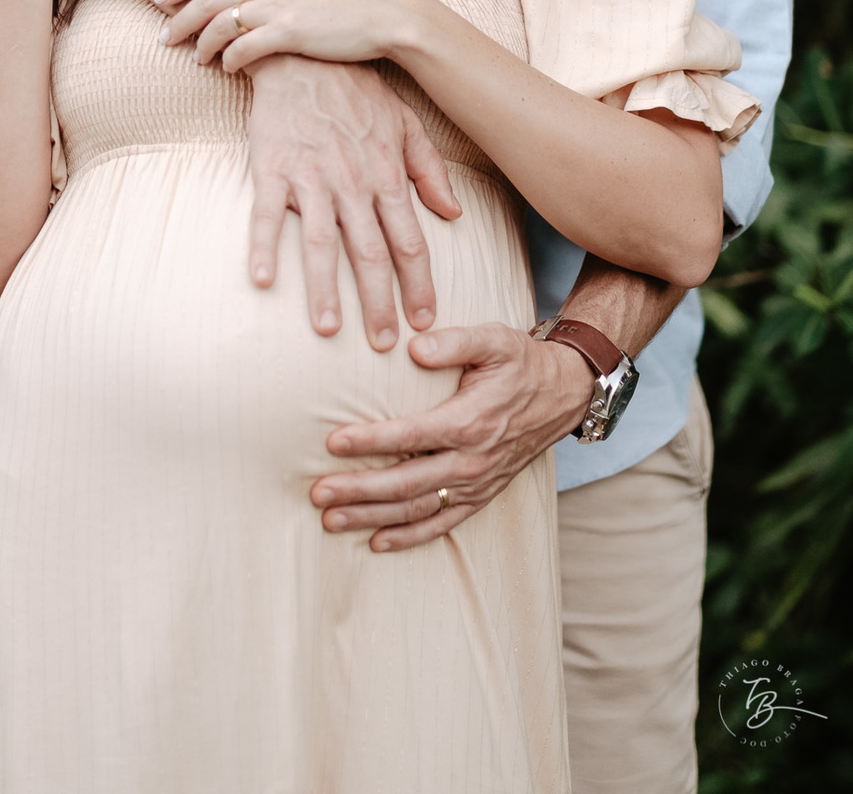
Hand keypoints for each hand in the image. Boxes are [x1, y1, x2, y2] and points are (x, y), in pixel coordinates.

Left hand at [157, 0, 415, 70]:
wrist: (387, 15)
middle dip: (179, 18)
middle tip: (163, 37)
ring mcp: (280, 3)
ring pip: (220, 23)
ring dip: (202, 44)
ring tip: (196, 58)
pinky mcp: (291, 32)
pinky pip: (245, 48)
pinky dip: (231, 60)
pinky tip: (229, 68)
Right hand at [243, 55, 460, 350]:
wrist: (304, 52)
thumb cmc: (356, 89)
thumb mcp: (405, 123)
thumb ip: (430, 170)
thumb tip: (453, 214)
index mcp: (385, 174)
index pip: (409, 241)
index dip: (419, 283)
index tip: (425, 320)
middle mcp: (352, 182)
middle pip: (370, 253)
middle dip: (379, 302)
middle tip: (383, 343)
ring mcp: (310, 176)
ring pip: (321, 242)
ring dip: (326, 288)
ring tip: (330, 329)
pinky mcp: (272, 167)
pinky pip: (266, 213)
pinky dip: (263, 247)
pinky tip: (262, 281)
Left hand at [309, 322, 594, 546]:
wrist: (563, 393)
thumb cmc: (520, 362)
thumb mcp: (493, 339)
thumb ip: (454, 341)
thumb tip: (413, 347)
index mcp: (470, 421)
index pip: (410, 435)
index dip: (371, 441)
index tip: (333, 442)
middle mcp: (472, 460)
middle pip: (406, 483)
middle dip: (358, 490)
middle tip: (317, 493)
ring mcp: (477, 483)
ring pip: (417, 509)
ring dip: (372, 517)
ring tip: (331, 521)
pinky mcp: (482, 495)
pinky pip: (443, 524)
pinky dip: (409, 536)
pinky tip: (377, 541)